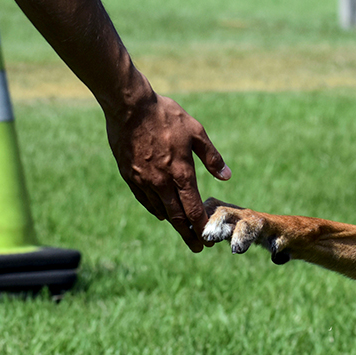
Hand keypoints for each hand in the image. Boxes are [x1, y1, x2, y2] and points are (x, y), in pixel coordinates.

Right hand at [105, 93, 230, 251]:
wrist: (129, 107)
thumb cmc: (166, 116)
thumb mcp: (196, 132)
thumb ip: (212, 157)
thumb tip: (227, 177)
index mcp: (181, 172)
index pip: (193, 209)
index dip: (201, 226)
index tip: (208, 239)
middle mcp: (161, 182)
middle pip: (176, 217)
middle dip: (188, 234)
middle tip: (198, 247)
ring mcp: (143, 180)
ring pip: (159, 210)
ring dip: (172, 223)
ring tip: (182, 232)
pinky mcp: (129, 175)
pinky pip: (144, 199)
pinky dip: (155, 209)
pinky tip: (161, 213)